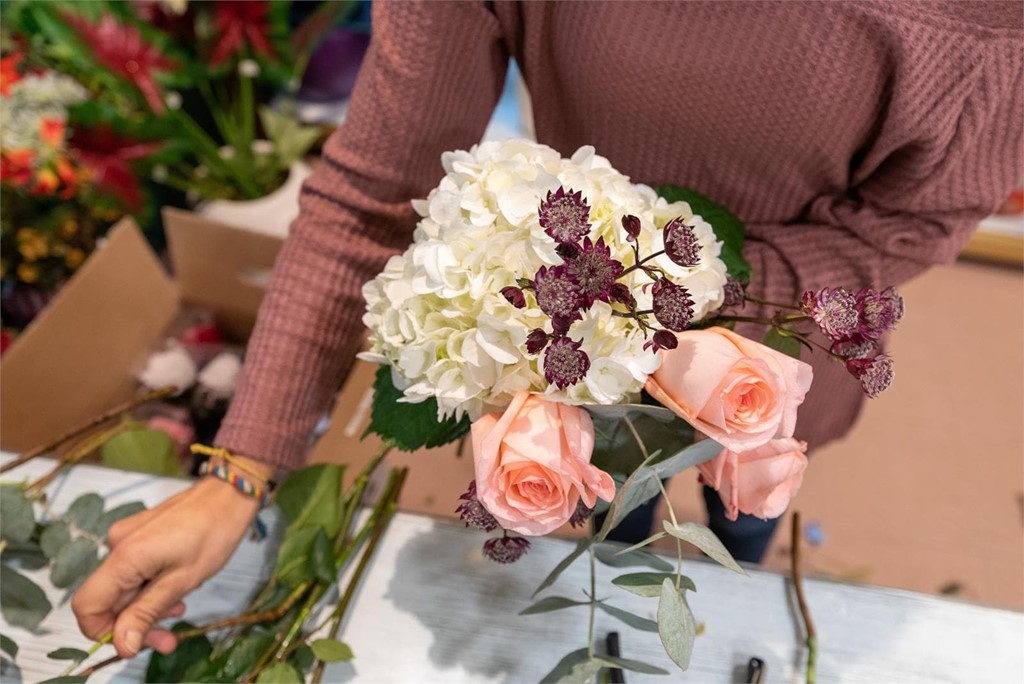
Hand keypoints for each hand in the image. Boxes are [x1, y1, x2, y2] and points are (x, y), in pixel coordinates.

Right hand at [71, 457, 274, 658]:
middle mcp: (116, 545)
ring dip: (146, 607)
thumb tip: (122, 646)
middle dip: (135, 624)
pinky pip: (134, 572)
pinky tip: (176, 590)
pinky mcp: (138, 536)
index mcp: (123, 556)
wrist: (229, 495)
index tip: (139, 641)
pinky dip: (150, 588)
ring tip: (179, 609)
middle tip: (168, 639)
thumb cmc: (213, 533)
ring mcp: (127, 539)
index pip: (87, 606)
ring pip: (123, 588)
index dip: (105, 631)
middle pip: (108, 600)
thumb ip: (146, 612)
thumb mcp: (182, 581)